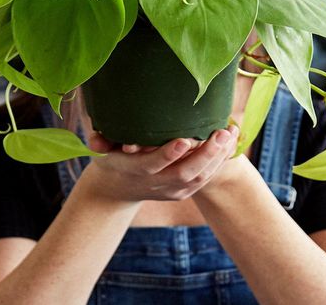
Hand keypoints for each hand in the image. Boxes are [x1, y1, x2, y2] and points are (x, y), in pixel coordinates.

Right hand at [82, 126, 239, 202]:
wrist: (117, 189)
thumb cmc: (110, 157)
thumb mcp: (101, 150)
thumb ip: (99, 141)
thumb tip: (95, 138)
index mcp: (135, 171)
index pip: (154, 165)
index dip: (169, 154)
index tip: (185, 139)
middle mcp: (155, 184)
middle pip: (184, 174)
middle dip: (205, 155)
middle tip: (220, 133)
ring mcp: (171, 191)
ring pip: (199, 178)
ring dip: (217, 157)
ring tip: (231, 133)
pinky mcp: (183, 193)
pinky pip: (205, 179)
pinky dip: (219, 162)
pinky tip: (230, 142)